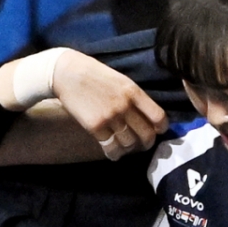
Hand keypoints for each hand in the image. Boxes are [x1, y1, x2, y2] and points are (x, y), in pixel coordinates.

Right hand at [52, 51, 167, 159]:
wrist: (66, 73)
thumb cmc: (94, 75)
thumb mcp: (119, 80)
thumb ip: (134, 97)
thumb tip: (147, 116)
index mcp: (133, 91)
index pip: (158, 117)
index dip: (161, 128)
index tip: (158, 131)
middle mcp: (125, 105)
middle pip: (146, 134)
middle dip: (147, 143)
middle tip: (143, 144)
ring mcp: (110, 117)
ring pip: (129, 143)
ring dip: (130, 148)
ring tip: (126, 147)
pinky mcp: (96, 127)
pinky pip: (111, 147)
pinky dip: (114, 153)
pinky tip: (114, 153)